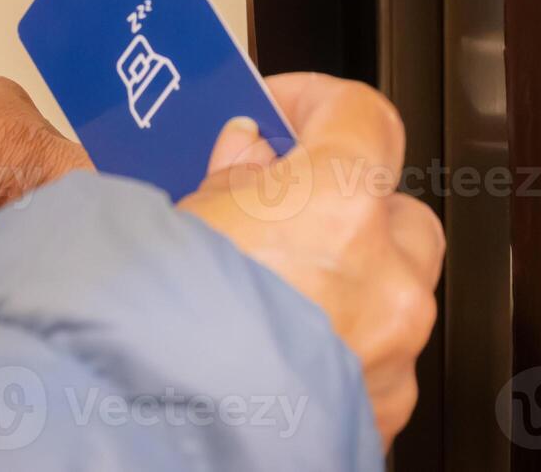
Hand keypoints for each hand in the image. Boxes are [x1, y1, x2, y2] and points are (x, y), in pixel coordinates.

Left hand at [0, 44, 91, 289]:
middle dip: (44, 227)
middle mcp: (9, 106)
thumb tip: (39, 266)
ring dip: (11, 203)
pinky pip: (1, 142)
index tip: (55, 275)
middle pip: (67, 179)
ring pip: (33, 163)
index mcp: (6, 143)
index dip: (87, 242)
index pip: (95, 194)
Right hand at [177, 73, 444, 449]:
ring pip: (395, 290)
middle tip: (277, 214)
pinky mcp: (382, 409)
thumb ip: (232, 177)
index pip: (364, 115)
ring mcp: (391, 349)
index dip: (319, 102)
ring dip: (347, 282)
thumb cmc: (151, 332)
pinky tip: (278, 351)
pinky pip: (379, 357)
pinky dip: (341, 347)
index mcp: (338, 205)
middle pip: (395, 210)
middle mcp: (385, 277)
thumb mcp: (177, 219)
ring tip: (269, 291)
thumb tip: (249, 157)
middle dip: (346, 208)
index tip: (283, 111)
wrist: (145, 440)